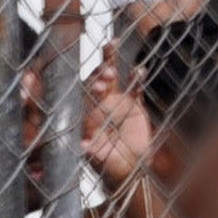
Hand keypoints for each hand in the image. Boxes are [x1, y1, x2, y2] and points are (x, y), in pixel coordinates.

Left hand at [82, 50, 151, 189]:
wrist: (131, 169)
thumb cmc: (109, 166)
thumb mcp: (100, 161)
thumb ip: (92, 152)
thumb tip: (83, 147)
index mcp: (83, 116)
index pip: (77, 96)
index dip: (83, 88)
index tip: (91, 85)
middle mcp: (96, 104)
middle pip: (92, 81)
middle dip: (97, 73)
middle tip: (106, 73)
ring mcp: (115, 102)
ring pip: (110, 78)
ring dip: (109, 64)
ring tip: (111, 48)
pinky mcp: (133, 104)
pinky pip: (135, 89)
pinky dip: (137, 80)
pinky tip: (140, 70)